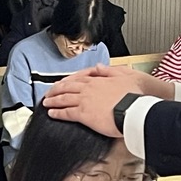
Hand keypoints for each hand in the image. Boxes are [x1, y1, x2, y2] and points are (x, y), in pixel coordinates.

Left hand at [42, 67, 162, 136]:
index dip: (67, 81)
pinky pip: (66, 112)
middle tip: (48, 94)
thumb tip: (98, 66)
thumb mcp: (124, 77)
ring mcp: (84, 100)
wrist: (134, 110)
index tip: (61, 83)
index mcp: (98, 80)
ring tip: (46, 103)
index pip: (78, 79)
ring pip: (64, 98)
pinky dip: (57, 112)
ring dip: (53, 100)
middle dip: (56, 90)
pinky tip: (51, 113)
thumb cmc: (133, 97)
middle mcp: (88, 88)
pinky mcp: (83, 114)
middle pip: (67, 87)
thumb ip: (109, 71)